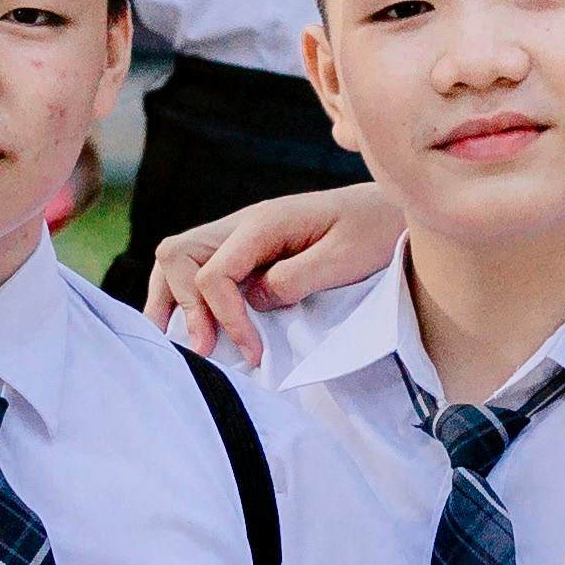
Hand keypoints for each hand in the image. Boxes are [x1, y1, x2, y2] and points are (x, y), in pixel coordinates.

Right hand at [147, 183, 401, 363]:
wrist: (390, 211)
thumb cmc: (375, 232)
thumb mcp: (345, 258)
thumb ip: (297, 278)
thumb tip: (255, 301)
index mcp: (264, 222)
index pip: (215, 272)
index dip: (225, 317)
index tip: (253, 353)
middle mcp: (242, 225)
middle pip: (176, 256)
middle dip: (184, 306)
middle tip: (207, 350)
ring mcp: (239, 237)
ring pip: (178, 261)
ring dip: (175, 302)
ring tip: (187, 344)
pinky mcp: (246, 253)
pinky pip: (199, 270)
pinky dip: (189, 299)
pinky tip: (199, 329)